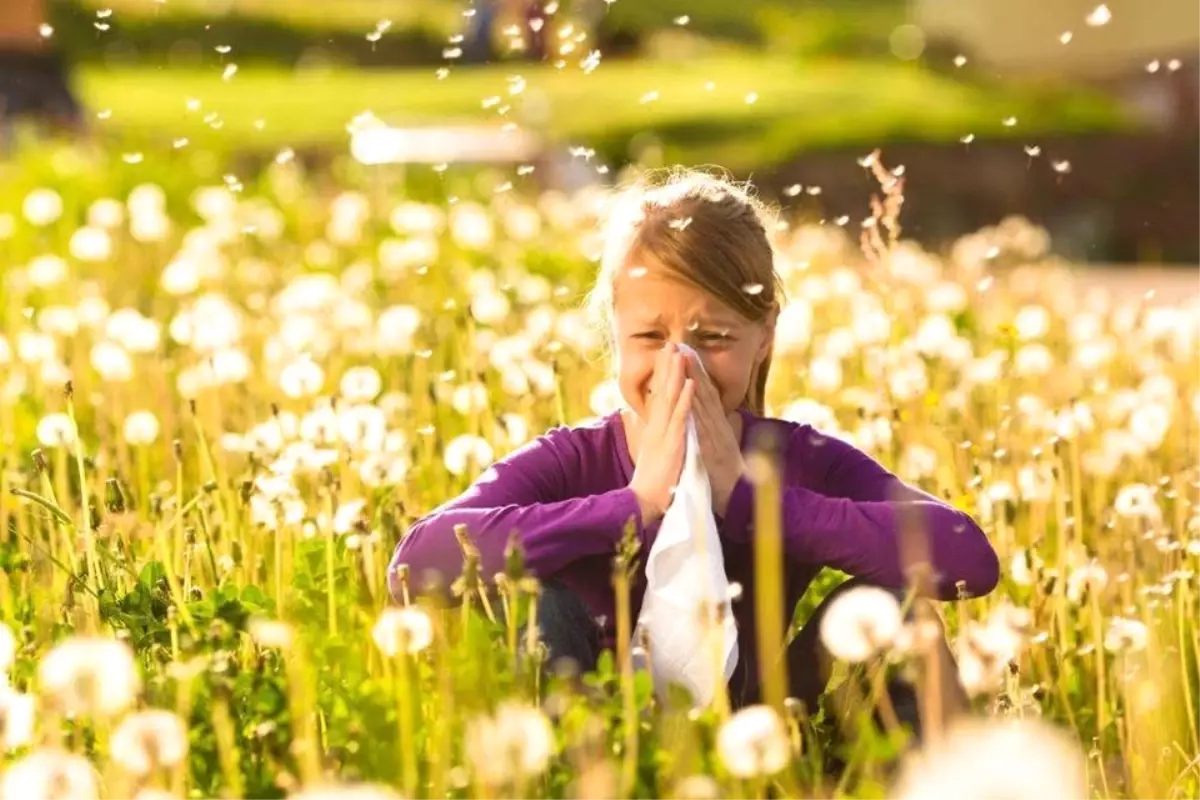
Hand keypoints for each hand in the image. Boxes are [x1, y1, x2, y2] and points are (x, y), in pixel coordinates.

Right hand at [629, 343, 695, 523]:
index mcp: (655, 428)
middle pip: (663, 391)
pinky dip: (686, 399)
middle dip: (667, 366)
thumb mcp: (653, 453)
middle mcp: (657, 427)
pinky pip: (681, 418)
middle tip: (671, 343)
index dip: (663, 374)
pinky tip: (691, 383)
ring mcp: (664, 433)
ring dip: (675, 375)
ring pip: (671, 398)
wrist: (644, 502)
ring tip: (680, 354)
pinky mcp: (673, 443)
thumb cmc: (652, 480)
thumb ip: (655, 436)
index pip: (659, 395)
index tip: (666, 354)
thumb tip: (651, 425)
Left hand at [684, 352, 745, 516]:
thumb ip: (719, 430)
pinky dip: (697, 410)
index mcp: (717, 426)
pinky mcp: (713, 450)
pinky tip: (691, 396)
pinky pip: (703, 428)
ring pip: (704, 404)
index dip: (697, 373)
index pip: (706, 395)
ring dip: (695, 381)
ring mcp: (717, 437)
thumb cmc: (726, 476)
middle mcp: (718, 427)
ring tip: (685, 360)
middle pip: (705, 393)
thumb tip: (722, 415)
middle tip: (682, 346)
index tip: (686, 353)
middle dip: (694, 369)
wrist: (738, 500)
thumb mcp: (721, 448)